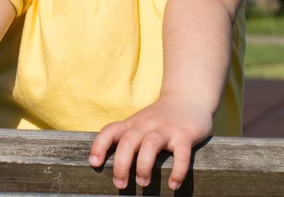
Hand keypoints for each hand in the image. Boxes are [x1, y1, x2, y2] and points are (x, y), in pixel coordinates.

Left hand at [89, 94, 212, 190]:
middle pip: (128, 141)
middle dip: (121, 165)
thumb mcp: (141, 123)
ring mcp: (166, 129)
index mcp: (133, 123)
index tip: (94, 163)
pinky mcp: (184, 135)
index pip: (111, 130)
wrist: (189, 98)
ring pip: (150, 145)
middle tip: (120, 184)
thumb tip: (114, 166)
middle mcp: (147, 124)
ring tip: (143, 183)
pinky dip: (177, 171)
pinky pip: (181, 154)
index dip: (99, 145)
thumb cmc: (161, 117)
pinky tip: (173, 185)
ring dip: (144, 167)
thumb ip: (129, 138)